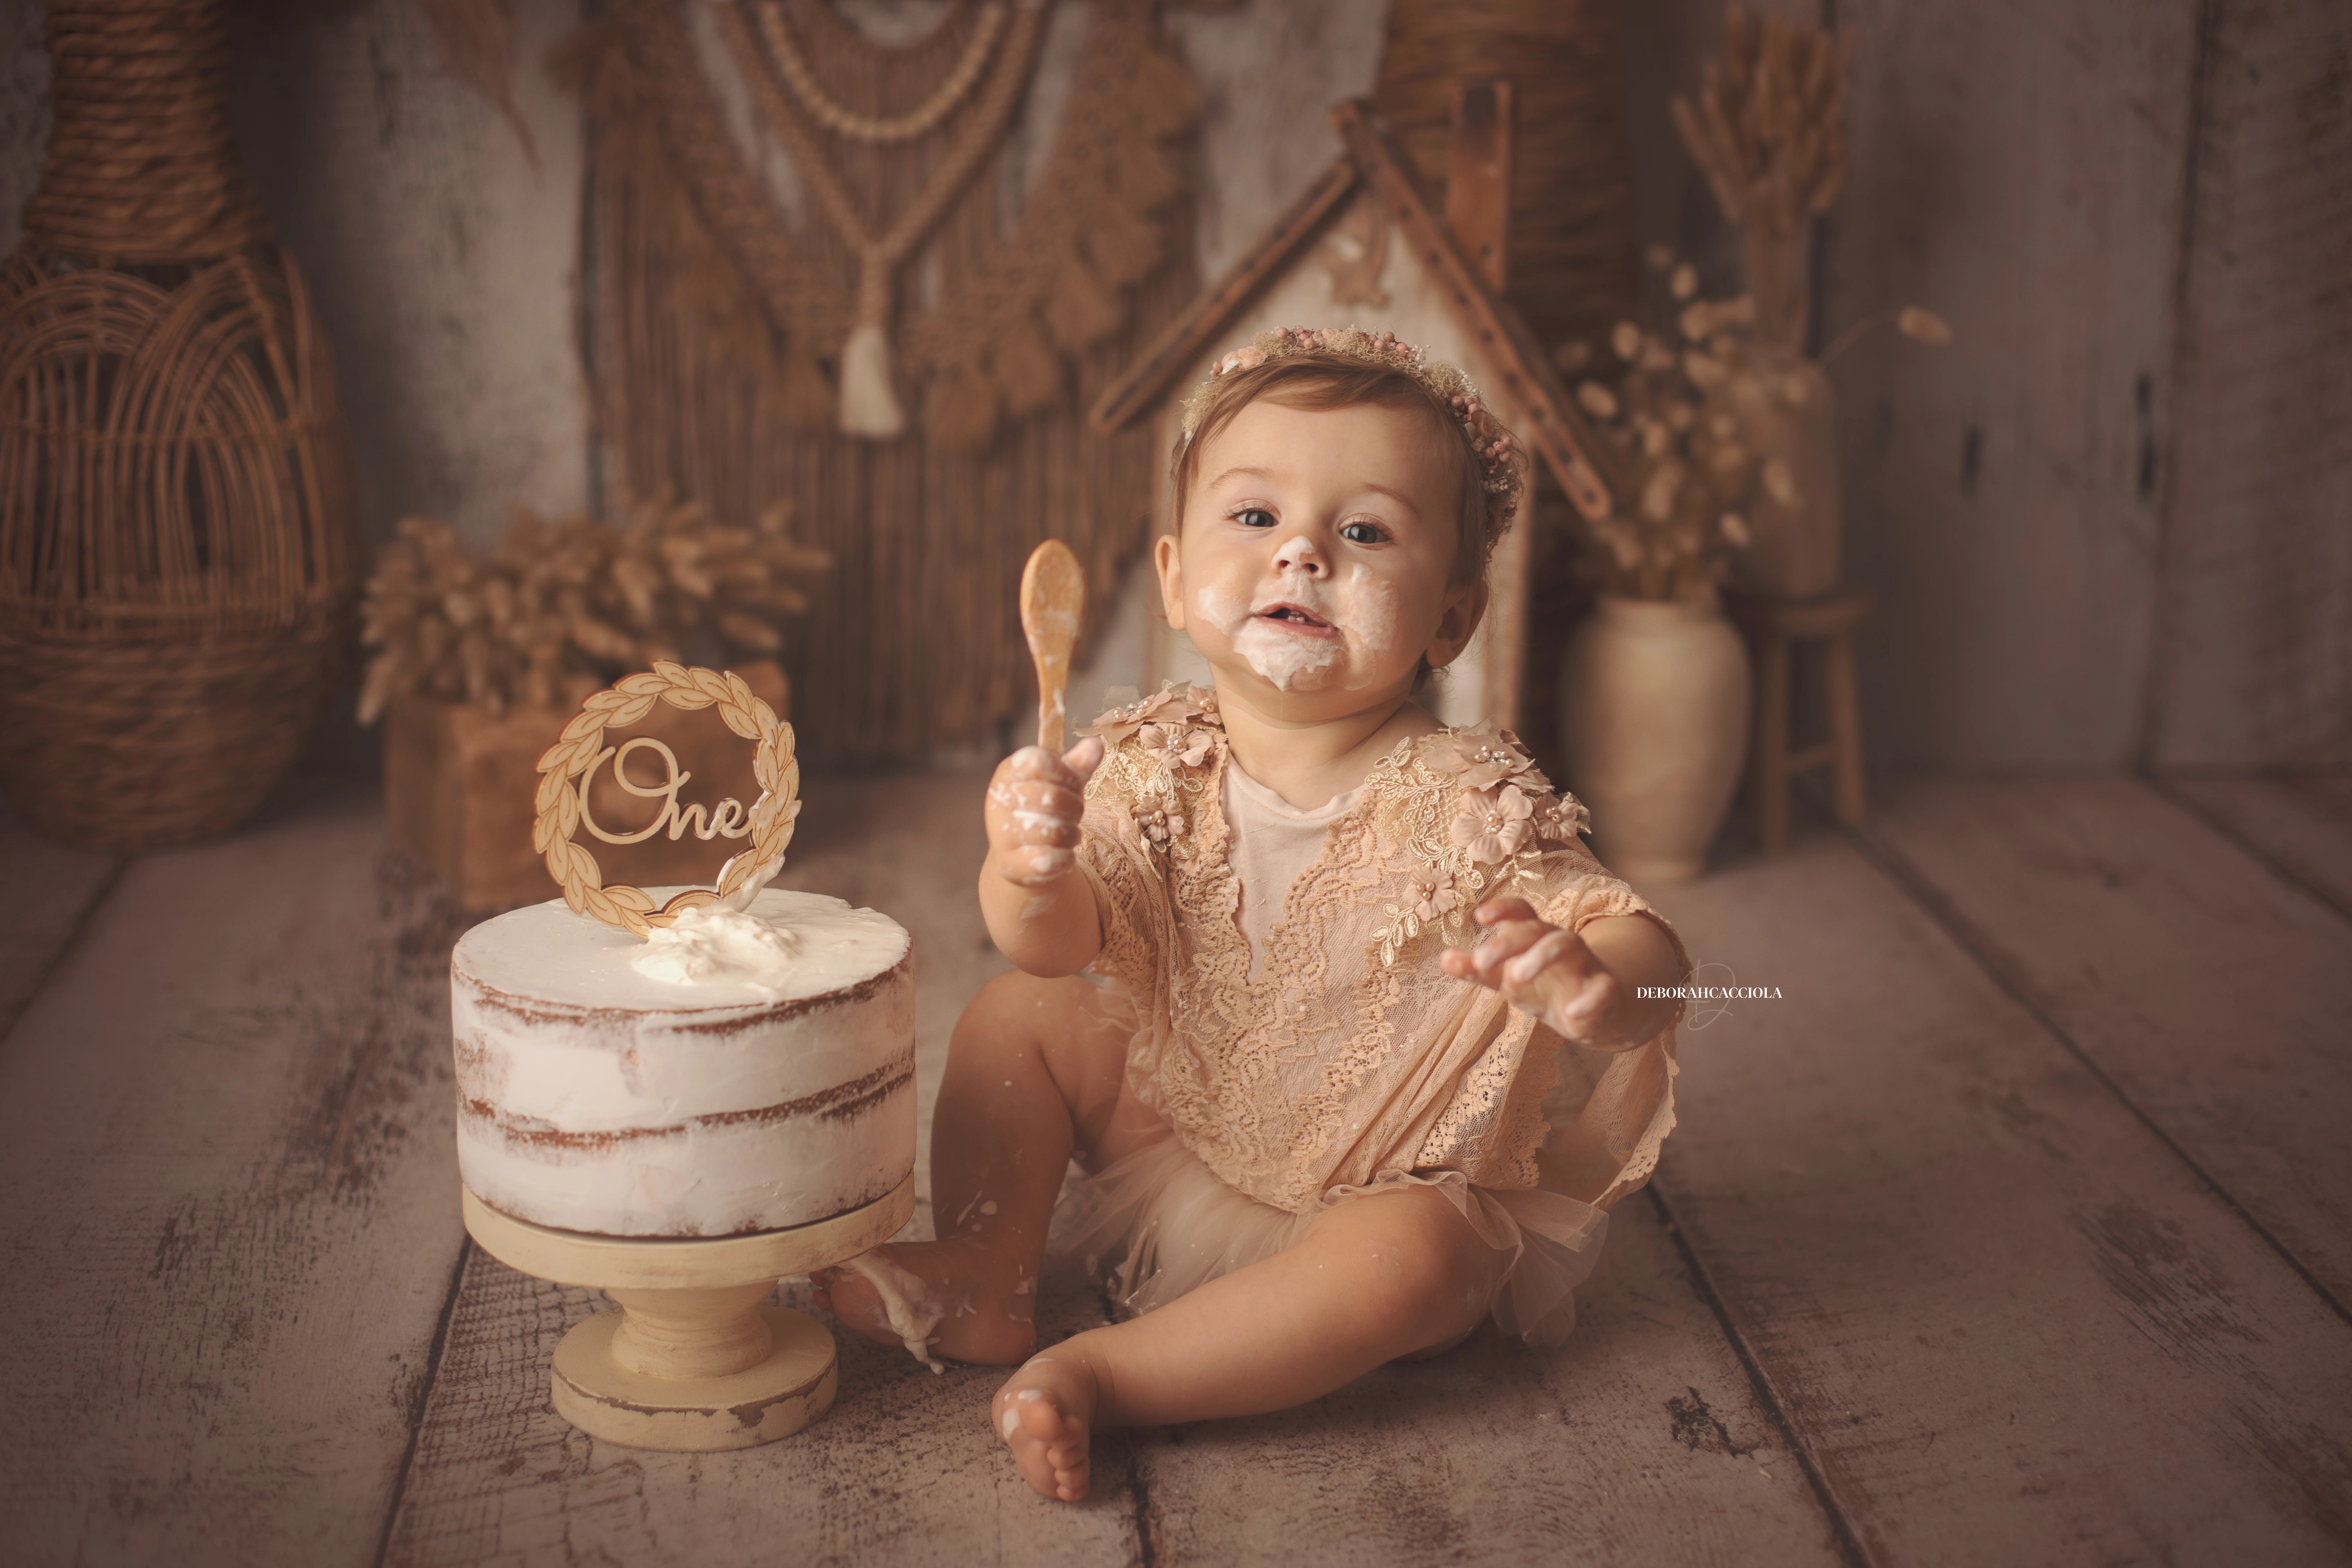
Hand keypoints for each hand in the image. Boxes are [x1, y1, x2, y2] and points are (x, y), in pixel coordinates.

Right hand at [984, 737, 1105, 887]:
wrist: (1023, 854)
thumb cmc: (1046, 808)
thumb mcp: (1063, 782)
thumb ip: (1078, 764)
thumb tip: (1095, 744)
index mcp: (1008, 772)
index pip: (1039, 761)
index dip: (1064, 773)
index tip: (1069, 783)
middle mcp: (998, 802)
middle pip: (1052, 798)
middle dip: (1074, 806)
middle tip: (1074, 812)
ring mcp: (1001, 835)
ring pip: (1054, 830)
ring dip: (1072, 833)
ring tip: (1068, 833)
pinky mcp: (1011, 865)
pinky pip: (1051, 860)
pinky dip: (1066, 858)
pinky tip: (1063, 854)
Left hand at [1440, 895, 1618, 1043]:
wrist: (1590, 1011)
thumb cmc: (1542, 985)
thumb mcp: (1506, 977)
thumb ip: (1478, 969)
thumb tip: (1444, 959)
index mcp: (1535, 935)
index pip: (1521, 911)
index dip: (1502, 909)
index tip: (1479, 916)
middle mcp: (1559, 941)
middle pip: (1536, 928)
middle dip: (1509, 942)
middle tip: (1482, 960)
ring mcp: (1584, 963)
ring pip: (1569, 944)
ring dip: (1542, 956)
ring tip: (1516, 977)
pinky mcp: (1603, 990)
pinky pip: (1601, 988)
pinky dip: (1588, 999)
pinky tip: (1571, 1013)